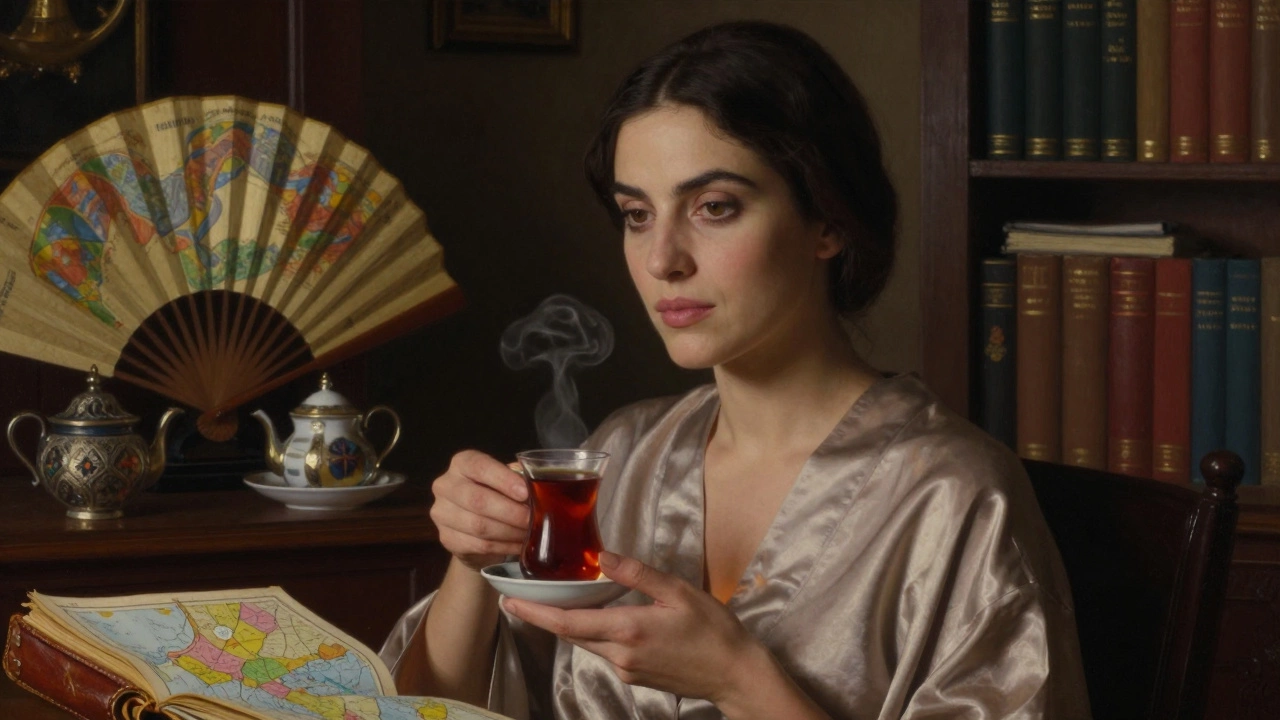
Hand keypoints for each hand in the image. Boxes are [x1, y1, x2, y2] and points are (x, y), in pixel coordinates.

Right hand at [429, 450, 528, 570]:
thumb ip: (518, 478)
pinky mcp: (447, 538)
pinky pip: (479, 545)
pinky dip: (504, 546)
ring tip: (529, 533)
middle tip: (532, 519)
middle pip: (478, 500)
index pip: (480, 467)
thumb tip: (535, 485)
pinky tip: (518, 545)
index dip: (504, 480)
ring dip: (509, 532)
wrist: (472, 528)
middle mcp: (445, 485)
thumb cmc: (495, 495)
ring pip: (479, 526)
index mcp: (462, 463)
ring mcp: (442, 513)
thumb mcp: (506, 480)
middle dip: (511, 512)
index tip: (525, 493)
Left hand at [501, 551, 762, 703]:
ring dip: (570, 623)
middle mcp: (621, 654)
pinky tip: (603, 617)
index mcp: (629, 630)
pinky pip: (606, 650)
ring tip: (555, 601)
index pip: (569, 623)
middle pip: (571, 634)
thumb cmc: (713, 630)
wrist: (734, 674)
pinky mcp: (634, 676)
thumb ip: (637, 574)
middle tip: (519, 597)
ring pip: (588, 642)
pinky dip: (596, 632)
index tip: (509, 602)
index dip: (535, 613)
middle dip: (543, 616)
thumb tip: (603, 557)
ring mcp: (626, 669)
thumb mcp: (678, 591)